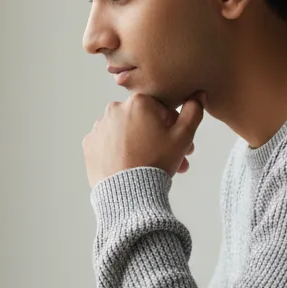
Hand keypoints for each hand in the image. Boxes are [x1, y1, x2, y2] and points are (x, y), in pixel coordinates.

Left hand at [83, 93, 203, 187]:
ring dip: (138, 144)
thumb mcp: (183, 137)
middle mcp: (114, 109)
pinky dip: (118, 151)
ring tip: (150, 165)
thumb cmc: (157, 162)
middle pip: (142, 122)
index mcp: (138, 102)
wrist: (128, 193)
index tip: (182, 145)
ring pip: (125, 133)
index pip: (162, 110)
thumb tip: (197, 94)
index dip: (174, 127)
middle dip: (158, 138)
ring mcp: (99, 127)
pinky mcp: (89, 144)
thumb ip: (193, 112)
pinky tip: (129, 165)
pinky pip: (108, 144)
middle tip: (170, 159)